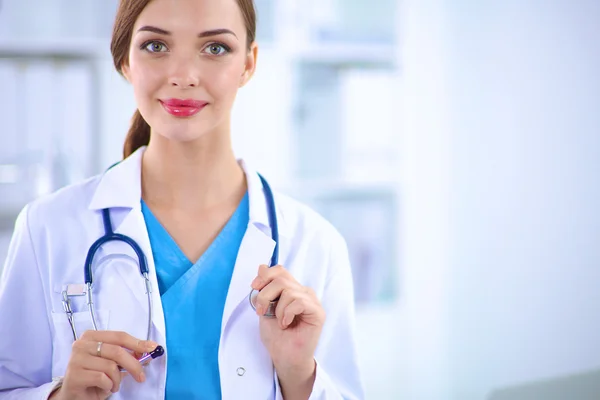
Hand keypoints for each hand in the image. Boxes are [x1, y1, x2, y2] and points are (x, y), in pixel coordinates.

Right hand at [50, 330, 157, 399]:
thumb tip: (148, 349)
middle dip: (133, 365)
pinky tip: (104, 388)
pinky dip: (109, 386)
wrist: (73, 396)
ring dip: (117, 380)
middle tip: (141, 377)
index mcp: (91, 336)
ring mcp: (76, 359)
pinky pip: (102, 379)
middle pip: (117, 351)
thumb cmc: (94, 377)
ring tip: (113, 385)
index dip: (138, 342)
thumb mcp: (113, 364)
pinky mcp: (74, 375)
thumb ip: (128, 355)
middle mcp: (81, 344)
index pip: (119, 336)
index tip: (152, 348)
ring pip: (111, 367)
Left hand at [251, 265, 323, 397]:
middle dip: (265, 295)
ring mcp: (312, 301)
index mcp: (292, 290)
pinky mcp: (317, 312)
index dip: (265, 275)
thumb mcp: (265, 309)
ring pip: (289, 290)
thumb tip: (262, 266)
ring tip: (279, 322)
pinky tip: (286, 324)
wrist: (285, 358)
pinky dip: (287, 313)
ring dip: (277, 309)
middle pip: (281, 279)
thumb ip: (264, 289)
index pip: (280, 271)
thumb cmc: (277, 336)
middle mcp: (303, 292)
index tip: (254, 287)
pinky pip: (298, 302)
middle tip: (261, 311)